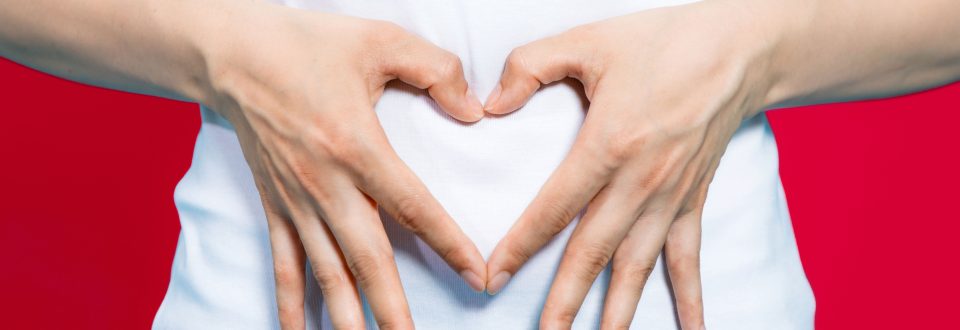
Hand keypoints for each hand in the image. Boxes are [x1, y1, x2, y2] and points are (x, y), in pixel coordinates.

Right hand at [204, 5, 486, 328]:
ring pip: (327, 271)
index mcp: (357, 146)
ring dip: (347, 316)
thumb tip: (474, 111)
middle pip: (367, 257)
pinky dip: (290, 302)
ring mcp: (296, 201)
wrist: (233, 53)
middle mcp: (325, 184)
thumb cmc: (308, 45)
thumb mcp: (381, 41)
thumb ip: (436, 71)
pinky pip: (283, 263)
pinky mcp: (275, 206)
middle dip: (393, 307)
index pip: (413, 206)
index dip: (448, 244)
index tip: (476, 276)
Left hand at [483, 1, 782, 328]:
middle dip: (563, 302)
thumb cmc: (660, 43)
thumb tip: (490, 105)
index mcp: (608, 145)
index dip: (520, 246)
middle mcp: (640, 182)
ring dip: (616, 313)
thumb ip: (530, 67)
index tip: (492, 277)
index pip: (553, 209)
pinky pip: (689, 259)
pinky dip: (690, 299)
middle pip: (592, 254)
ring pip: (636, 267)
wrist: (737, 49)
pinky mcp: (692, 201)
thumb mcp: (587, 41)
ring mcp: (670, 198)